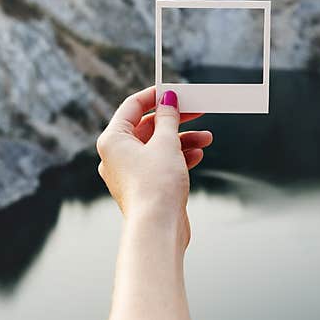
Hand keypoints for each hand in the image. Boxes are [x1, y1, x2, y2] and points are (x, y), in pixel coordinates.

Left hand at [96, 86, 211, 246]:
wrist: (157, 228)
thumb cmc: (156, 186)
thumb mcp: (166, 143)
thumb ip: (168, 118)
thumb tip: (168, 100)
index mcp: (113, 140)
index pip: (132, 106)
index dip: (154, 96)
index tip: (174, 90)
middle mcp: (116, 155)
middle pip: (147, 127)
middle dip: (175, 120)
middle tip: (197, 111)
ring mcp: (129, 173)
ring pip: (157, 146)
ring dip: (182, 139)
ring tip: (206, 138)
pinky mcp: (144, 186)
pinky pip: (160, 163)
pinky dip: (178, 157)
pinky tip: (197, 154)